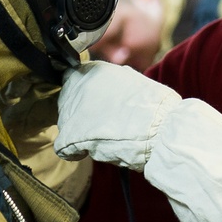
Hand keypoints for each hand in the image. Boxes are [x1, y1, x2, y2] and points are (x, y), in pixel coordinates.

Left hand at [54, 60, 181, 170]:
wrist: (158, 128)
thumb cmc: (153, 107)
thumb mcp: (132, 82)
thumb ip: (113, 83)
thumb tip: (108, 89)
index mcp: (94, 70)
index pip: (72, 79)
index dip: (81, 94)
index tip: (90, 104)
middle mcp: (78, 85)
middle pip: (67, 101)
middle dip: (78, 113)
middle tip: (96, 124)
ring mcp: (73, 109)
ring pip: (65, 123)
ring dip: (77, 131)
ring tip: (99, 138)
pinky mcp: (71, 134)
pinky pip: (63, 146)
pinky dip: (72, 151)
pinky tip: (84, 152)